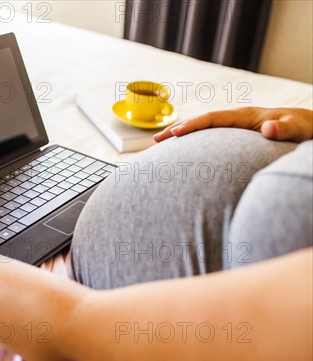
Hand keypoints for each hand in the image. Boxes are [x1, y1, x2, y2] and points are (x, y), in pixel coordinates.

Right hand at [154, 107, 312, 142]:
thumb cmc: (304, 129)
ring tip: (161, 143)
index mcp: (246, 116)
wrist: (309, 127)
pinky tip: (184, 150)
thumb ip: (284, 128)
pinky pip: (209, 135)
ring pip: (202, 127)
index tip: (175, 134)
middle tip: (156, 141)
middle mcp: (237, 118)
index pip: (212, 119)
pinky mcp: (236, 134)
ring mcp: (235, 126)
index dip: (193, 125)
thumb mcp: (298, 130)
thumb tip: (267, 127)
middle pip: (201, 121)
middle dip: (178, 129)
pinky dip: (193, 140)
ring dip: (182, 133)